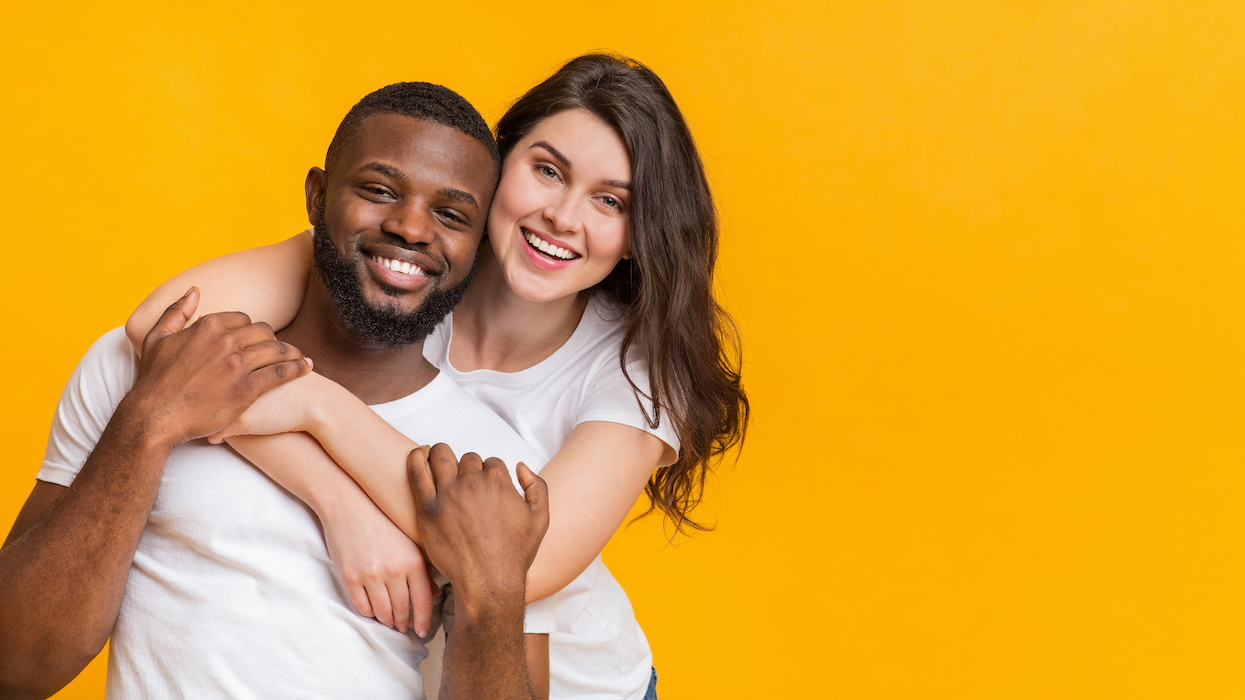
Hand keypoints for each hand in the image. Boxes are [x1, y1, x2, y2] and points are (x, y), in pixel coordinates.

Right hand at [127, 287, 312, 447]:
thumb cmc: (153, 380)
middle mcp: (225, 341)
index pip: (244, 319)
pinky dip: (297, 368)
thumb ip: (176, 311)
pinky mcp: (247, 389)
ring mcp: (237, 365)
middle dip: (273, 340)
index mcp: (207, 325)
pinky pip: (281, 372)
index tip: (256, 339)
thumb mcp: (156, 338)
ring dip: (291, 352)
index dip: (251, 330)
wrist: (155, 416)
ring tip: (299, 358)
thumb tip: (194, 290)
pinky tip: (306, 368)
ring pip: (276, 349)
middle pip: (265, 332)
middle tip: (281, 350)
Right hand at [321, 498, 435, 635]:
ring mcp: (371, 575)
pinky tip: (374, 612)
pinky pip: (362, 607)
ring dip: (387, 621)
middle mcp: (394, 570)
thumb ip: (424, 566)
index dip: (425, 621)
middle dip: (404, 623)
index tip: (424, 632)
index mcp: (413, 561)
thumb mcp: (409, 541)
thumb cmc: (383, 520)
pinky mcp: (350, 577)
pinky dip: (369, 614)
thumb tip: (435, 593)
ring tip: (390, 623)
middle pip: (402, 610)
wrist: (348, 504)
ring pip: (382, 612)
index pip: (423, 601)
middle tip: (405, 628)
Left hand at [407, 444, 548, 603]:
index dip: (488, 474)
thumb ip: (537, 487)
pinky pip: (417, 473)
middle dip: (467, 467)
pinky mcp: (427, 508)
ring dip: (441, 455)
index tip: (484, 487)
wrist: (489, 583)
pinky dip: (416, 458)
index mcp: (499, 481)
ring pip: (440, 456)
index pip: (490, 462)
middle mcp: (473, 483)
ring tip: (438, 462)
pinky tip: (418, 455)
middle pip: (467, 459)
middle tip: (463, 483)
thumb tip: (520, 466)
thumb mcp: (540, 519)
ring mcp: (448, 494)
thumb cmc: (514, 554)